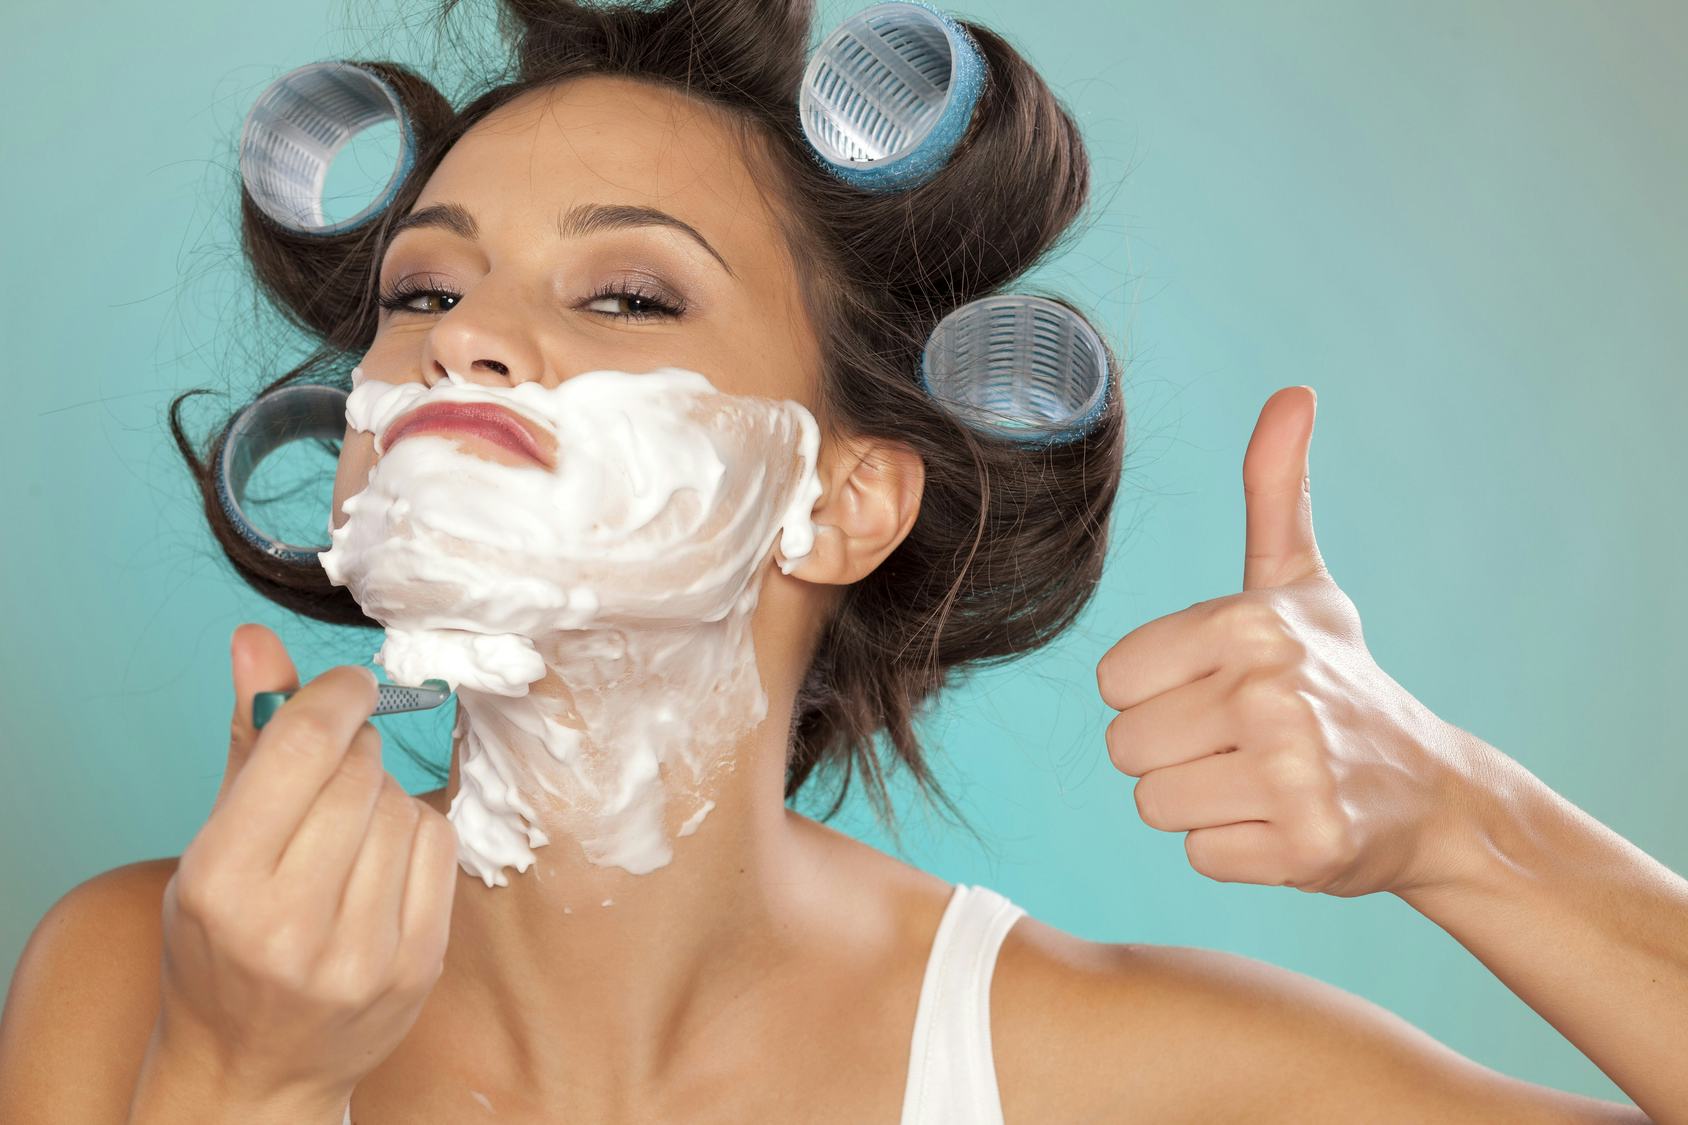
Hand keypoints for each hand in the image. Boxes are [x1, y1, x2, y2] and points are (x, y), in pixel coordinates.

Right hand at [152, 624, 459, 1103]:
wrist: (253, 1069)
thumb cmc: (224, 944)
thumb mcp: (211, 844)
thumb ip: (247, 738)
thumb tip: (257, 638)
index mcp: (222, 883)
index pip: (303, 749)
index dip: (336, 695)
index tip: (349, 685)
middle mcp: (289, 925)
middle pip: (360, 774)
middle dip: (355, 749)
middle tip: (338, 764)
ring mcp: (360, 954)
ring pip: (404, 807)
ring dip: (384, 794)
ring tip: (348, 827)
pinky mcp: (416, 967)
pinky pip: (440, 848)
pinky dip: (416, 833)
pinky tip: (382, 856)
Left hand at [1097, 387, 1486, 898]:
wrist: (1429, 789)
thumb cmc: (1338, 678)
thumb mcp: (1299, 582)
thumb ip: (1275, 491)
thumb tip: (1293, 392)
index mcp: (1247, 623)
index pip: (1114, 681)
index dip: (1157, 691)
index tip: (1218, 688)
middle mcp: (1269, 692)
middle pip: (1125, 746)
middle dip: (1174, 751)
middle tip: (1242, 741)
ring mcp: (1292, 772)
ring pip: (1155, 804)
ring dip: (1201, 800)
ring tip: (1260, 778)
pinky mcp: (1308, 847)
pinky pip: (1200, 854)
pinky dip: (1237, 848)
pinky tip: (1284, 822)